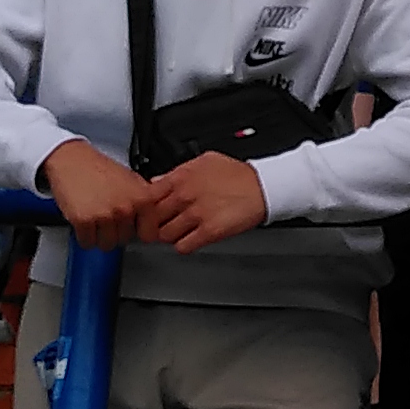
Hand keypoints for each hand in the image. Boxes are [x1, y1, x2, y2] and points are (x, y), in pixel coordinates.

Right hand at [43, 139, 153, 248]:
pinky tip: (85, 221)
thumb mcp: (133, 181)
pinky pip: (87, 242)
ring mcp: (105, 215)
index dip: (139, 232)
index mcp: (143, 199)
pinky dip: (84, 235)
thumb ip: (145, 201)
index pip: (149, 234)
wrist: (72, 160)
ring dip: (100, 236)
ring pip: (107, 244)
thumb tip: (155, 220)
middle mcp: (126, 208)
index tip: (133, 228)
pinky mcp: (84, 220)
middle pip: (125, 240)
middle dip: (116, 231)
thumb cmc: (100, 169)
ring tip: (96, 218)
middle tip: (108, 216)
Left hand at [139, 150, 271, 251]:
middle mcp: (185, 196)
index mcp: (181, 177)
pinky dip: (184, 245)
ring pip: (165, 235)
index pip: (146, 197)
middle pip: (153, 219)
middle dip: (157, 223)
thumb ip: (177, 171)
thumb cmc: (237, 175)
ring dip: (170, 236)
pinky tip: (191, 239)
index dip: (147, 207)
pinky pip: (183, 246)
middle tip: (164, 224)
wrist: (263, 187)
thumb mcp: (203, 161)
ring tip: (180, 232)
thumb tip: (157, 180)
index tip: (151, 211)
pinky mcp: (209, 232)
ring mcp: (196, 215)